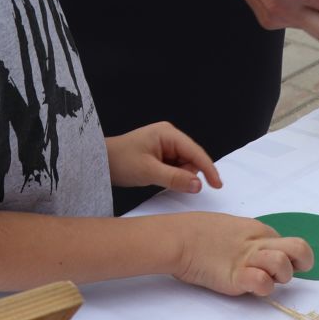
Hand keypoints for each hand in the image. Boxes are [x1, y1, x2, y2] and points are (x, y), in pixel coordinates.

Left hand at [107, 122, 222, 193]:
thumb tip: (199, 185)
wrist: (100, 162)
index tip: (218, 185)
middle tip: (165, 179)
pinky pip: (176, 168)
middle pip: (192, 160)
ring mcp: (165, 146)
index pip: (195, 152)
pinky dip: (172, 176)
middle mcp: (169, 137)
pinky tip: (158, 177)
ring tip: (157, 177)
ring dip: (177, 176)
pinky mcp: (161, 155)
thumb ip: (175, 178)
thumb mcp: (148, 171)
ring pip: (184, 166)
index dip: (208, 169)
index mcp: (168, 134)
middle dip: (186, 174)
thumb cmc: (121, 161)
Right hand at [169, 213, 312, 296]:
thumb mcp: (233, 228)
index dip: (293, 259)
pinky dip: (262, 286)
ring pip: (284, 265)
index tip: (279, 267)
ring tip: (260, 279)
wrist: (178, 238)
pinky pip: (262, 281)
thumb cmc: (199, 232)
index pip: (293, 244)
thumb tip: (263, 251)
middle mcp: (259, 243)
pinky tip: (249, 284)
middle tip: (281, 274)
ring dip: (278, 277)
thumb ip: (251, 239)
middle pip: (301, 249)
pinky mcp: (236, 276)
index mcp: (259, 230)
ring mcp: (248, 259)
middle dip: (301, 265)